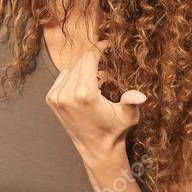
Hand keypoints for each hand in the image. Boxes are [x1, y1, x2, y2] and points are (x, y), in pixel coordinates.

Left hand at [45, 40, 146, 160]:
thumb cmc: (114, 130)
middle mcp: (66, 94)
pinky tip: (83, 87)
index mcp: (84, 94)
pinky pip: (62, 77)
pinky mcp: (51, 99)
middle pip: (80, 62)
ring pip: (71, 68)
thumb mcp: (128, 117)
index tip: (108, 44)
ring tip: (97, 79)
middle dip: (93, 58)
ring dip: (84, 69)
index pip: (89, 59)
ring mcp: (56, 96)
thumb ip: (132, 103)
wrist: (95, 148)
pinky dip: (73, 77)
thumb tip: (140, 96)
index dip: (99, 48)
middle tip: (106, 60)